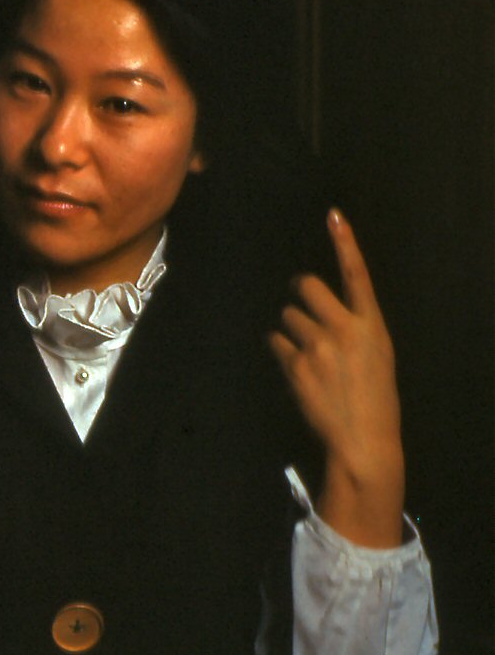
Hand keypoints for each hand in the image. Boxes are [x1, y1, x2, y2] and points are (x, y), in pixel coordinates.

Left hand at [267, 209, 404, 546]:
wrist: (363, 439)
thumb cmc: (376, 398)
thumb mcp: (379, 355)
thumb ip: (357, 327)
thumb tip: (329, 311)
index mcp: (372, 325)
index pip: (357, 275)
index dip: (345, 242)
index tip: (333, 215)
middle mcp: (344, 329)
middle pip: (307, 286)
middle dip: (300, 290)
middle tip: (302, 301)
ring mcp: (317, 347)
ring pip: (288, 316)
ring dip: (291, 327)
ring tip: (307, 350)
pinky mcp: (295, 365)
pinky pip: (277, 342)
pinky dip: (281, 349)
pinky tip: (295, 366)